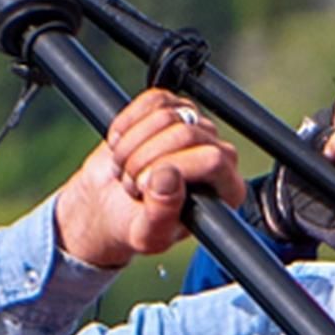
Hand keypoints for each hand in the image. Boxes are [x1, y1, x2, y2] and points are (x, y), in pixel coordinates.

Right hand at [53, 90, 248, 271]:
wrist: (108, 207)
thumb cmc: (135, 225)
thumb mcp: (147, 235)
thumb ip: (162, 214)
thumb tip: (167, 177)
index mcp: (226, 190)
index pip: (212, 160)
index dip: (172, 167)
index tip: (145, 186)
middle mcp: (218, 155)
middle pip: (186, 134)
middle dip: (144, 159)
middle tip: (131, 184)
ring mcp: (196, 128)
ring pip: (166, 114)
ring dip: (131, 145)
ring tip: (126, 170)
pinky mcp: (172, 108)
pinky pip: (153, 100)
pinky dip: (127, 123)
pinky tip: (121, 145)